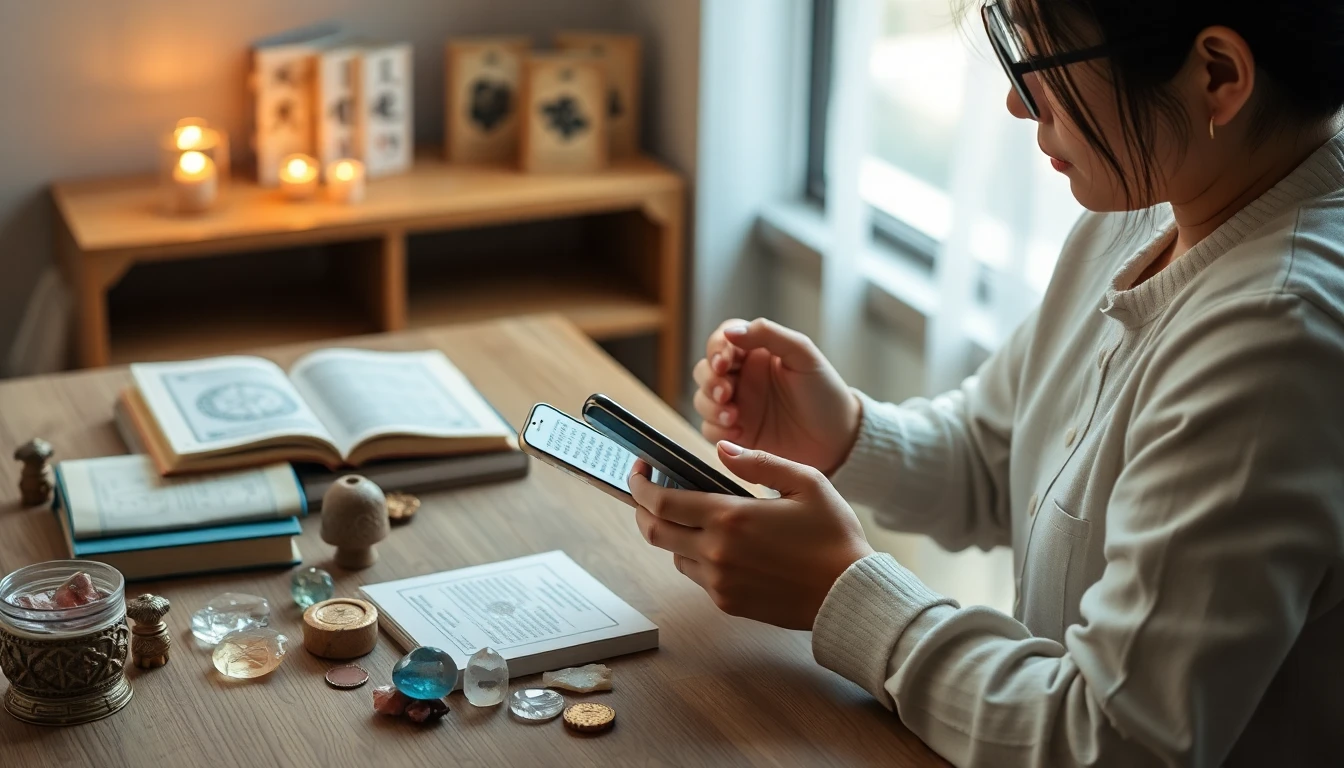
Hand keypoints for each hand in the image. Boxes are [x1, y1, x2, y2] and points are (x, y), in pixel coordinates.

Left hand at [628, 442, 874, 630]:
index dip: (641, 485)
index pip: (662, 502)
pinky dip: (697, 557)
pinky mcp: (728, 602)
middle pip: (654, 531)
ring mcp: (719, 581)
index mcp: (730, 517)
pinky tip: (720, 545)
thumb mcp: (807, 482)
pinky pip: (698, 576)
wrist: (849, 594)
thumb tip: (721, 449)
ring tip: (693, 517)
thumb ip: (760, 462)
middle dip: (642, 509)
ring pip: (674, 554)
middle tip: (646, 493)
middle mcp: (716, 552)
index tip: (638, 470)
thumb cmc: (834, 535)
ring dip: (674, 533)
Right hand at [694, 317, 860, 475]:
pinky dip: (717, 430)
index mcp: (756, 353)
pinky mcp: (737, 434)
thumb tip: (731, 331)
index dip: (716, 348)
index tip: (724, 361)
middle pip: (705, 370)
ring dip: (711, 405)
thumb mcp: (803, 355)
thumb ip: (769, 334)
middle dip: (710, 380)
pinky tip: (739, 432)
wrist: (839, 440)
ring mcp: (738, 406)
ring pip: (703, 399)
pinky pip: (710, 430)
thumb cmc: (825, 393)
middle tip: (726, 391)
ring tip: (734, 415)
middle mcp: (742, 378)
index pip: (722, 341)